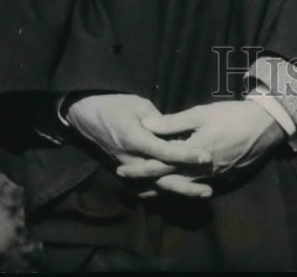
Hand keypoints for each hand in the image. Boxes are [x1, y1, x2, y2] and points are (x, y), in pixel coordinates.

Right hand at [64, 92, 212, 197]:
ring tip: (201, 193)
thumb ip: (159, 120)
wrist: (88, 114)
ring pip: (155, 184)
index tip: (205, 156)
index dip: (186, 155)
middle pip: (162, 177)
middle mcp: (132, 159)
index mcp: (135, 139)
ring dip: (178, 189)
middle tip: (208, 190)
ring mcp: (128, 167)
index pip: (165, 152)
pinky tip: (180, 191)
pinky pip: (147, 183)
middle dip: (186, 185)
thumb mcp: (138, 104)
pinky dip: (163, 188)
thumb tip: (177, 131)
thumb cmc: (115, 104)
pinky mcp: (128, 169)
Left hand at [117, 100, 284, 194]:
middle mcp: (200, 171)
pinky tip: (176, 184)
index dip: (140, 168)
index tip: (122, 168)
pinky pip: (197, 185)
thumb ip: (173, 123)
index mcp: (192, 154)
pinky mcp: (224, 178)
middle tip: (127, 179)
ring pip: (182, 186)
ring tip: (144, 187)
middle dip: (146, 180)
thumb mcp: (201, 114)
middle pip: (168, 180)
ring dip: (162, 186)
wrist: (264, 126)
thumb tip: (146, 125)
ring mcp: (213, 177)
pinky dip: (182, 186)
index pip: (160, 165)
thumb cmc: (231, 115)